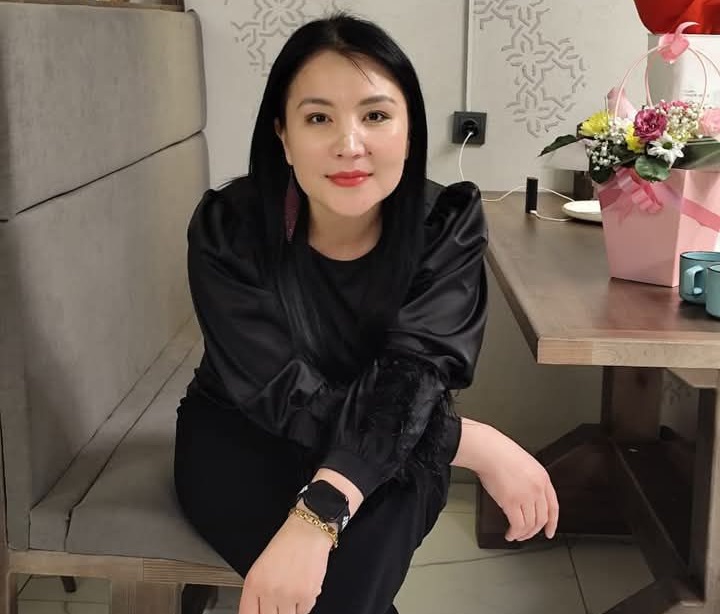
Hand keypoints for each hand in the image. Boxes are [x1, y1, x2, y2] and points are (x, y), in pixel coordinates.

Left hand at [238, 514, 331, 613]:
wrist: (308, 531)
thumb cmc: (286, 545)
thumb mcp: (261, 567)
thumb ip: (256, 593)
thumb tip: (259, 611)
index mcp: (253, 583)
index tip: (263, 612)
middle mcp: (268, 591)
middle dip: (275, 611)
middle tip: (280, 601)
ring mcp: (288, 595)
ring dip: (290, 609)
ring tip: (292, 593)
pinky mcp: (306, 596)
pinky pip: (304, 612)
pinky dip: (304, 604)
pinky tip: (303, 588)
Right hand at [474, 426, 558, 541]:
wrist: (488, 450)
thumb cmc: (499, 452)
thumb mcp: (525, 465)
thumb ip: (530, 481)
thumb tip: (525, 498)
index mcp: (543, 478)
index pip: (553, 507)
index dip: (552, 523)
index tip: (549, 531)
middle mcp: (537, 489)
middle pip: (542, 518)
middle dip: (534, 531)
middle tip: (527, 535)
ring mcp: (526, 496)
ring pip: (530, 525)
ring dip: (523, 534)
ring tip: (515, 535)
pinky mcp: (511, 502)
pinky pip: (517, 525)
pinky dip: (514, 533)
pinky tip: (510, 534)